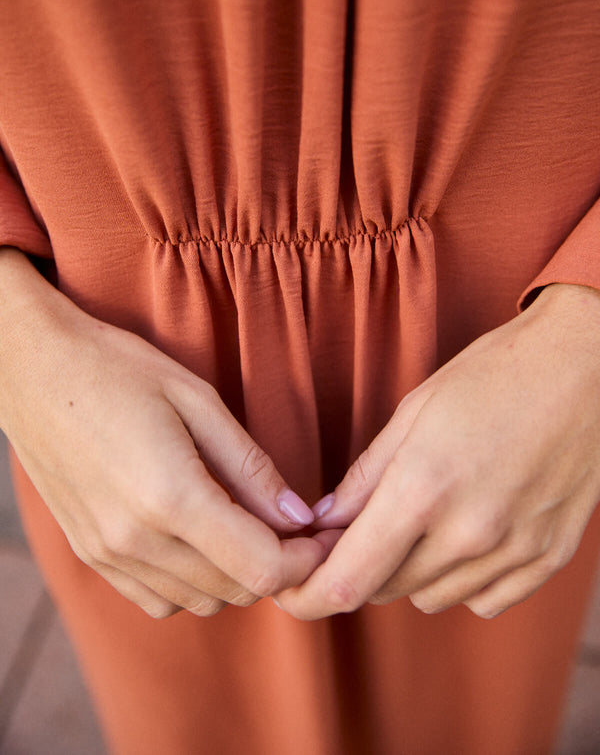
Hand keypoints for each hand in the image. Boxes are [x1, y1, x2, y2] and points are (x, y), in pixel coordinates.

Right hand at [0, 249, 335, 618]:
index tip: (319, 534)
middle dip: (276, 565)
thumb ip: (251, 466)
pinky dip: (191, 583)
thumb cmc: (118, 369)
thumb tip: (298, 516)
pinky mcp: (90, 554)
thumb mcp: (197, 400)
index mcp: (171, 497)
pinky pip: (157, 600)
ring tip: (244, 525)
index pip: (261, 568)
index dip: (305, 560)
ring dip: (234, 575)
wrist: (30, 369)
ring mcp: (107, 554)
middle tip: (290, 524)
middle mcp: (136, 540)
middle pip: (235, 591)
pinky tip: (196, 538)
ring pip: (199, 602)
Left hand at [276, 283, 599, 620]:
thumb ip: (365, 476)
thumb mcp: (414, 411)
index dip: (307, 596)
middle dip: (359, 565)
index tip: (290, 589)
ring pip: (430, 597)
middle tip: (360, 527)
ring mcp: (514, 550)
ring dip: (409, 570)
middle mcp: (469, 533)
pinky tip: (465, 534)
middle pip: (384, 589)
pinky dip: (461, 579)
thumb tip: (324, 522)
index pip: (347, 580)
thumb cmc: (494, 374)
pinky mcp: (549, 557)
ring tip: (422, 518)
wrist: (586, 366)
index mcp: (424, 488)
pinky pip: (483, 600)